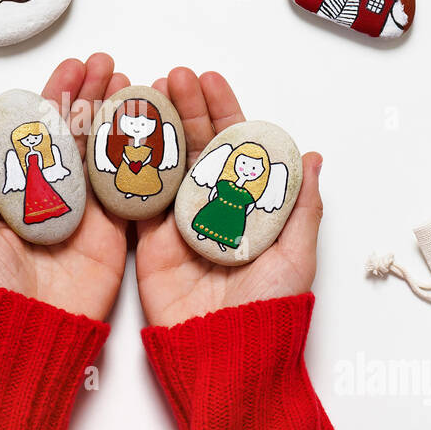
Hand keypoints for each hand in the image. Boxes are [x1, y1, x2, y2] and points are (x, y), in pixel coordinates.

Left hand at [0, 53, 129, 321]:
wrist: (25, 337)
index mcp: (20, 190)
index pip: (40, 133)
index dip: (55, 98)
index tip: (70, 69)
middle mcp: (56, 196)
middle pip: (77, 135)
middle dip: (91, 96)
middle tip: (106, 65)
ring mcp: (88, 213)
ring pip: (105, 153)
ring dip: (118, 116)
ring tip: (129, 82)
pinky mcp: (116, 234)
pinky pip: (130, 188)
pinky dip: (140, 155)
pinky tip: (148, 124)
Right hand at [135, 68, 322, 327]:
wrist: (226, 352)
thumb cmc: (270, 308)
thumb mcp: (296, 254)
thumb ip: (301, 205)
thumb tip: (312, 157)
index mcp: (248, 205)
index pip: (236, 146)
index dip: (224, 111)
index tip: (210, 81)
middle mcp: (211, 208)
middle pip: (196, 147)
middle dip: (184, 108)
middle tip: (171, 77)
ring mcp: (177, 223)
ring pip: (164, 163)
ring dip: (154, 127)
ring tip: (142, 92)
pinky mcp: (147, 242)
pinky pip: (135, 198)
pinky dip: (126, 165)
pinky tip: (118, 133)